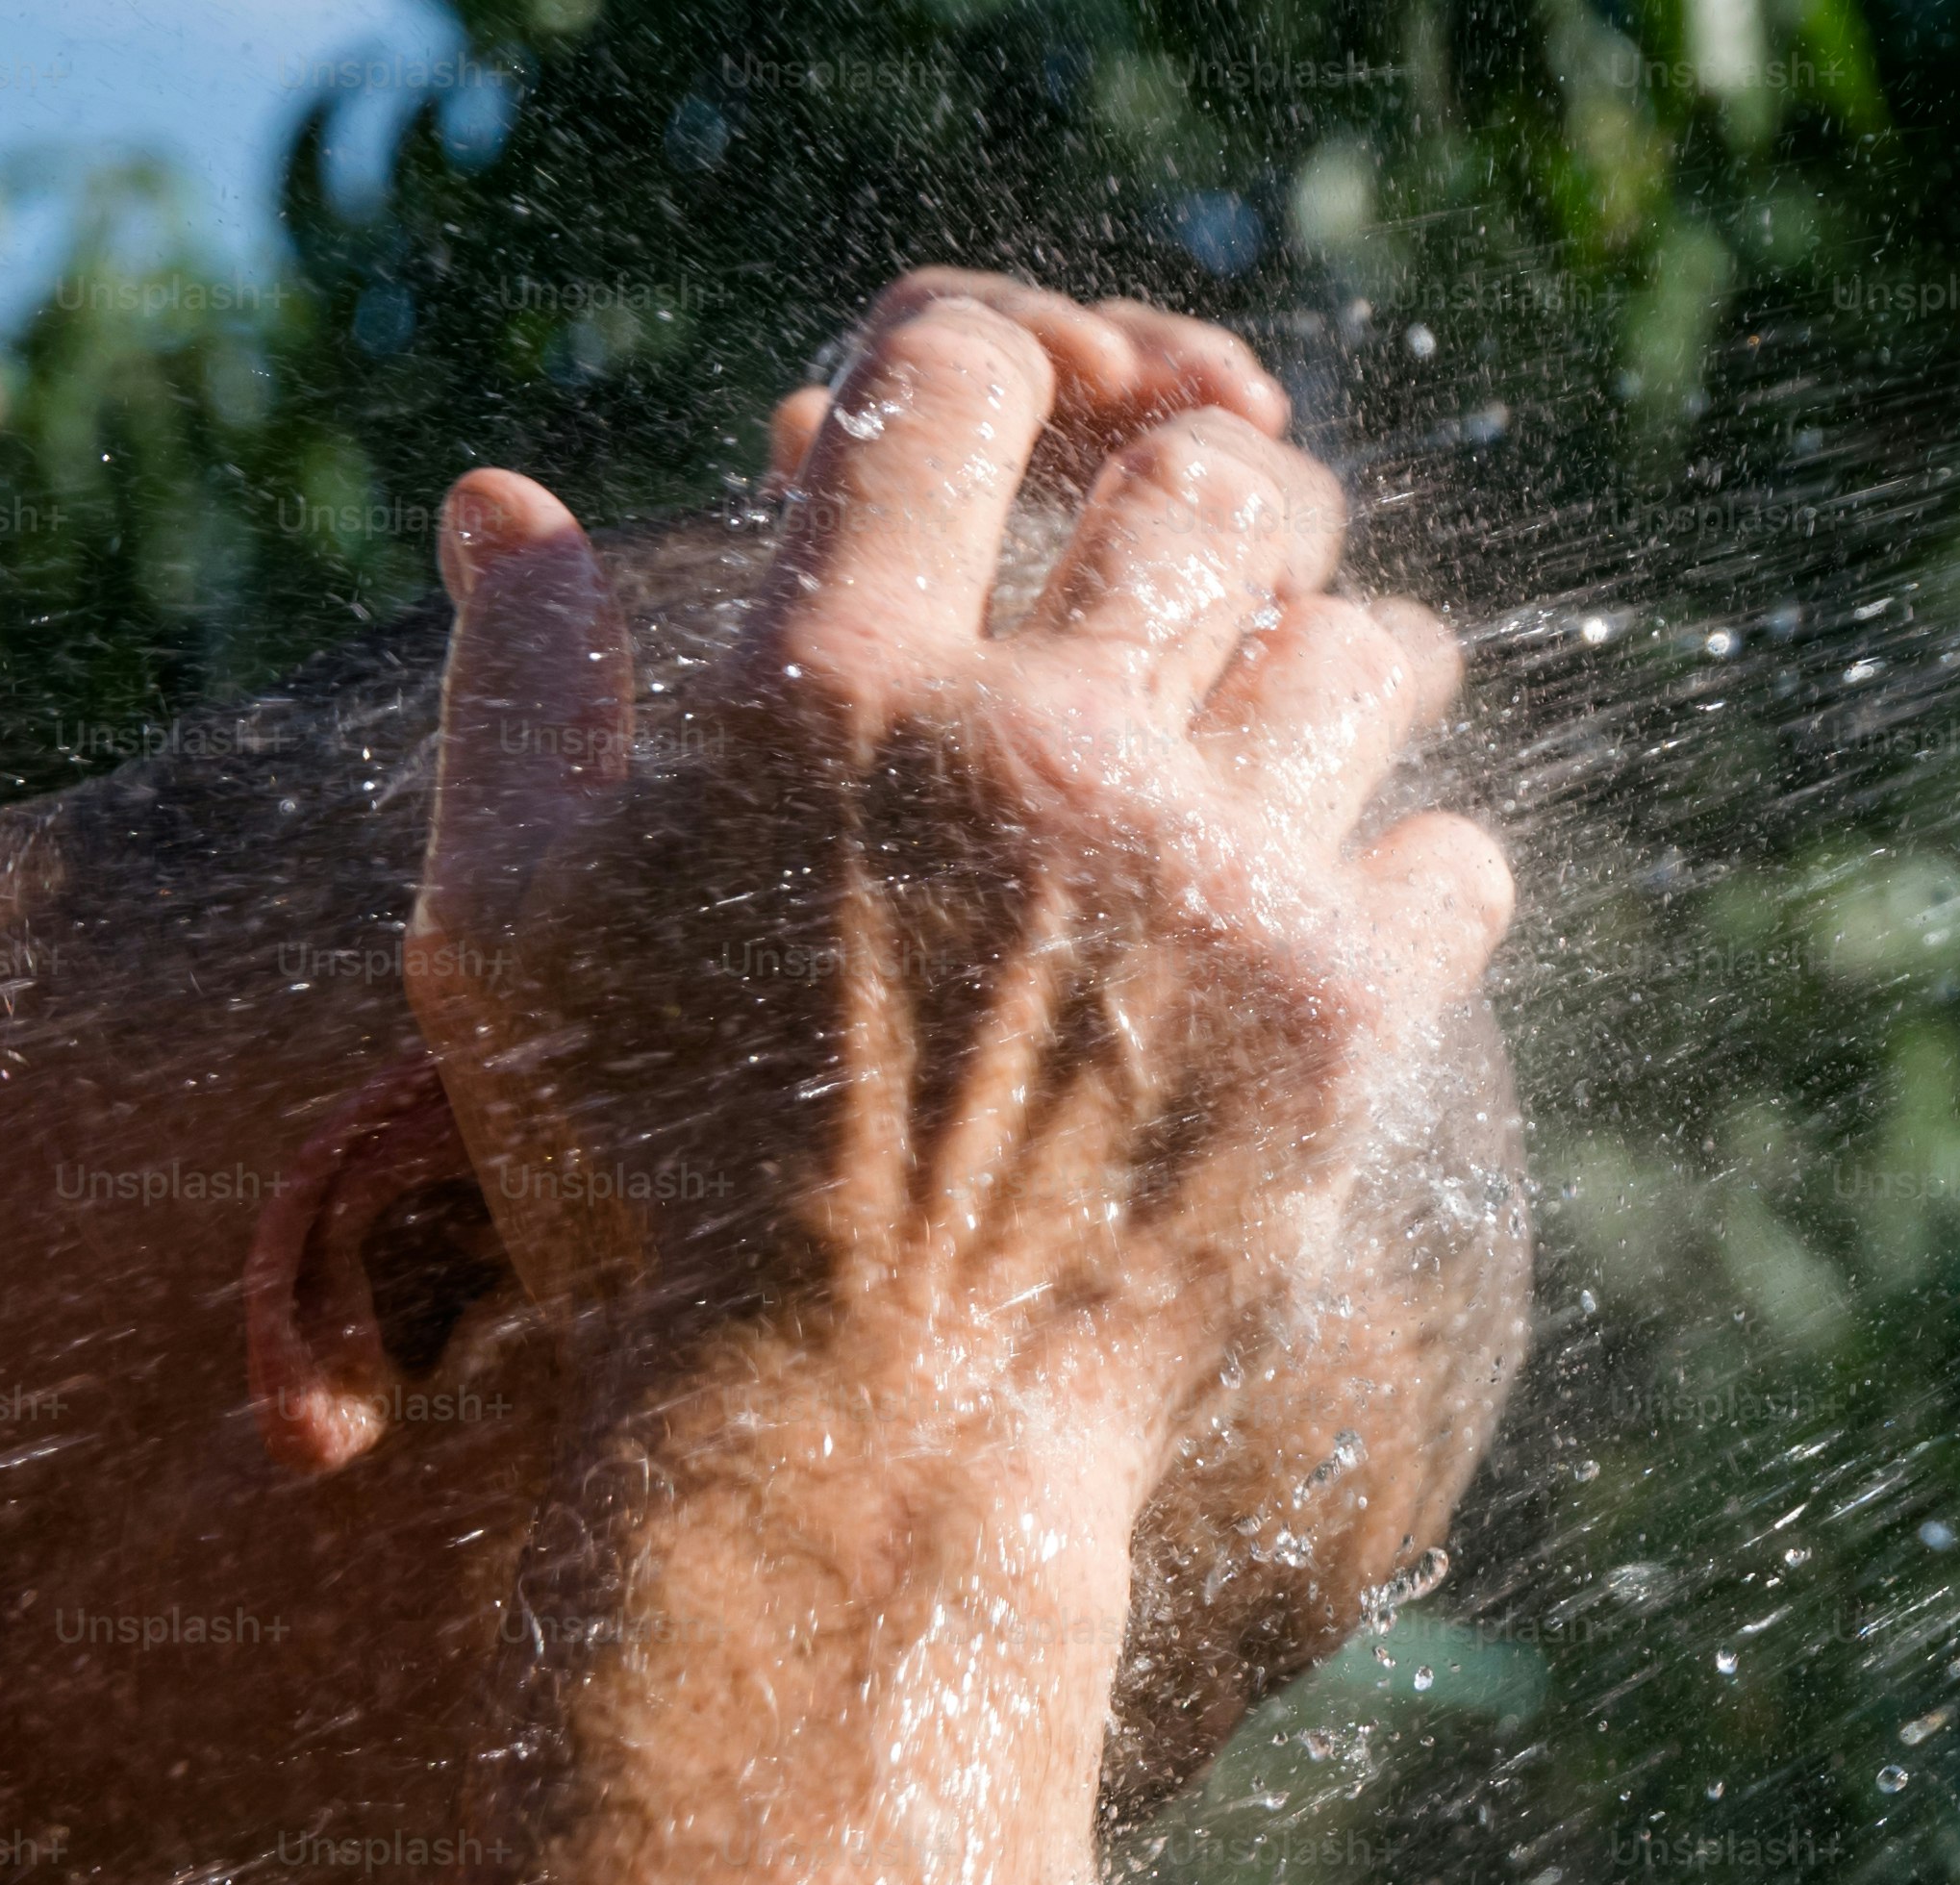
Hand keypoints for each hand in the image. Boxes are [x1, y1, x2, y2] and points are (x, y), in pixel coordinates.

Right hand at [396, 283, 1513, 1467]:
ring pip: (1367, 649)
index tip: (1038, 423)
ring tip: (1333, 700)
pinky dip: (1426, 871)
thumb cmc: (648, 1196)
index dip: (1002, 362)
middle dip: (1224, 493)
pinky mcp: (1341, 1015)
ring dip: (1354, 661)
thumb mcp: (506, 933)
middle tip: (1232, 557)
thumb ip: (518, 696)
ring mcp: (1208, 873)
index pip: (957, 374)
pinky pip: (1460, 859)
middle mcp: (1036, 742)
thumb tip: (500, 504)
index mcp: (828, 682)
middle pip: (1208, 486)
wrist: (846, 1447)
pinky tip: (1372, 908)